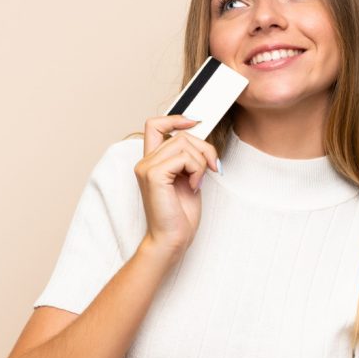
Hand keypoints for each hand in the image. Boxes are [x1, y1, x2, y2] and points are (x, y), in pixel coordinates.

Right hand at [135, 114, 220, 255]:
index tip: (195, 122)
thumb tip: (201, 137)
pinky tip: (194, 186)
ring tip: (198, 182)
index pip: (155, 125)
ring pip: (185, 144)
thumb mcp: (189, 178)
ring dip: (201, 162)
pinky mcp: (154, 175)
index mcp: (152, 161)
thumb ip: (189, 158)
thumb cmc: (180, 215)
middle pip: (181, 135)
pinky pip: (185, 158)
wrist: (172, 239)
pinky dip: (196, 171)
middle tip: (212, 167)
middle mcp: (145, 162)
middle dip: (204, 148)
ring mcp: (147, 167)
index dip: (176, 118)